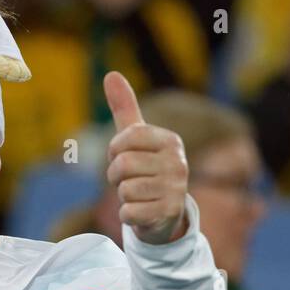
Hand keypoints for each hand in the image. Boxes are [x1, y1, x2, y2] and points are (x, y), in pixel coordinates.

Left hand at [103, 70, 188, 243]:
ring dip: (123, 196)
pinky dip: (127, 215)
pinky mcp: (168, 214)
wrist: (164, 214)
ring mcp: (176, 190)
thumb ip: (125, 108)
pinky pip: (128, 213)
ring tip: (137, 196)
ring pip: (125, 190)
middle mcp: (178, 163)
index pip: (127, 138)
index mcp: (170, 141)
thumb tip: (111, 74)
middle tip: (128, 181)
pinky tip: (141, 212)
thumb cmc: (146, 170)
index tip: (121, 157)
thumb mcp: (137, 139)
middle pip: (123, 165)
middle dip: (116, 176)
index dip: (114, 150)